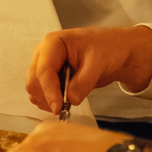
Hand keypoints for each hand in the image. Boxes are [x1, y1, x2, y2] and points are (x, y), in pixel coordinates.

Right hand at [25, 24, 151, 112]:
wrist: (118, 52)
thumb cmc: (109, 49)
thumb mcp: (99, 63)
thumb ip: (84, 82)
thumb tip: (70, 99)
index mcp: (54, 43)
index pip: (43, 70)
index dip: (49, 91)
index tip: (57, 107)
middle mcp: (44, 53)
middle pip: (33, 81)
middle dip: (47, 97)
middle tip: (63, 108)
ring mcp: (45, 65)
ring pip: (34, 89)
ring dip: (47, 101)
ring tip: (66, 104)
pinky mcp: (50, 77)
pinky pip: (41, 93)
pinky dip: (49, 101)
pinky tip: (64, 101)